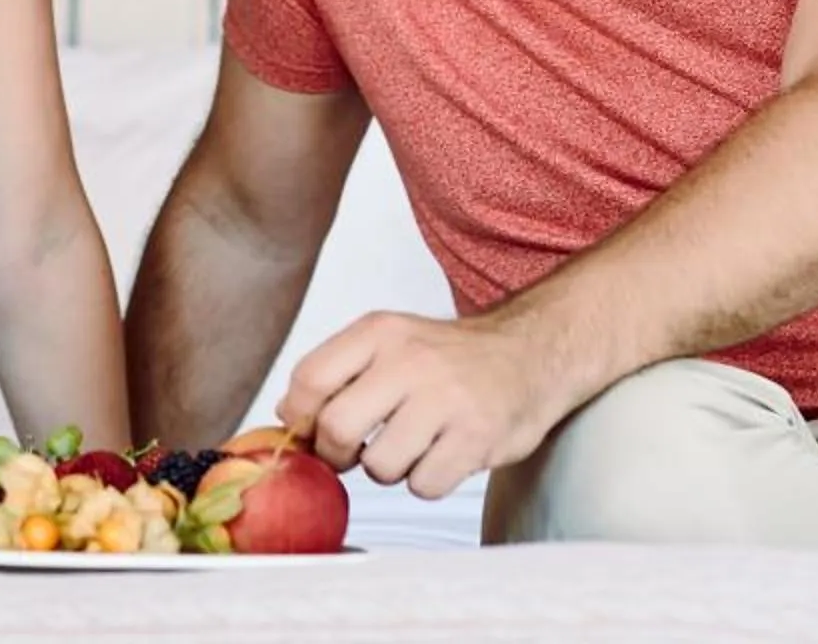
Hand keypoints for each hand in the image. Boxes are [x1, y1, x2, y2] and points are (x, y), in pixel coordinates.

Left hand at [275, 308, 592, 500]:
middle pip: (336, 427)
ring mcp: (446, 399)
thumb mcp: (391, 343)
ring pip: (380, 465)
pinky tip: (442, 455)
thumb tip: (286, 416)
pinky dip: (427, 481)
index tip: (310, 432)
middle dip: (338, 453)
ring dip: (389, 469)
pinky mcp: (476, 436)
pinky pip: (423, 485)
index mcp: (380, 331)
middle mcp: (410, 360)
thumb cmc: (450, 359)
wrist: (532, 354)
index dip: (300, 417)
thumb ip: (337, 372)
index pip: (310, 378)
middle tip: (354, 452)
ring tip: (412, 445)